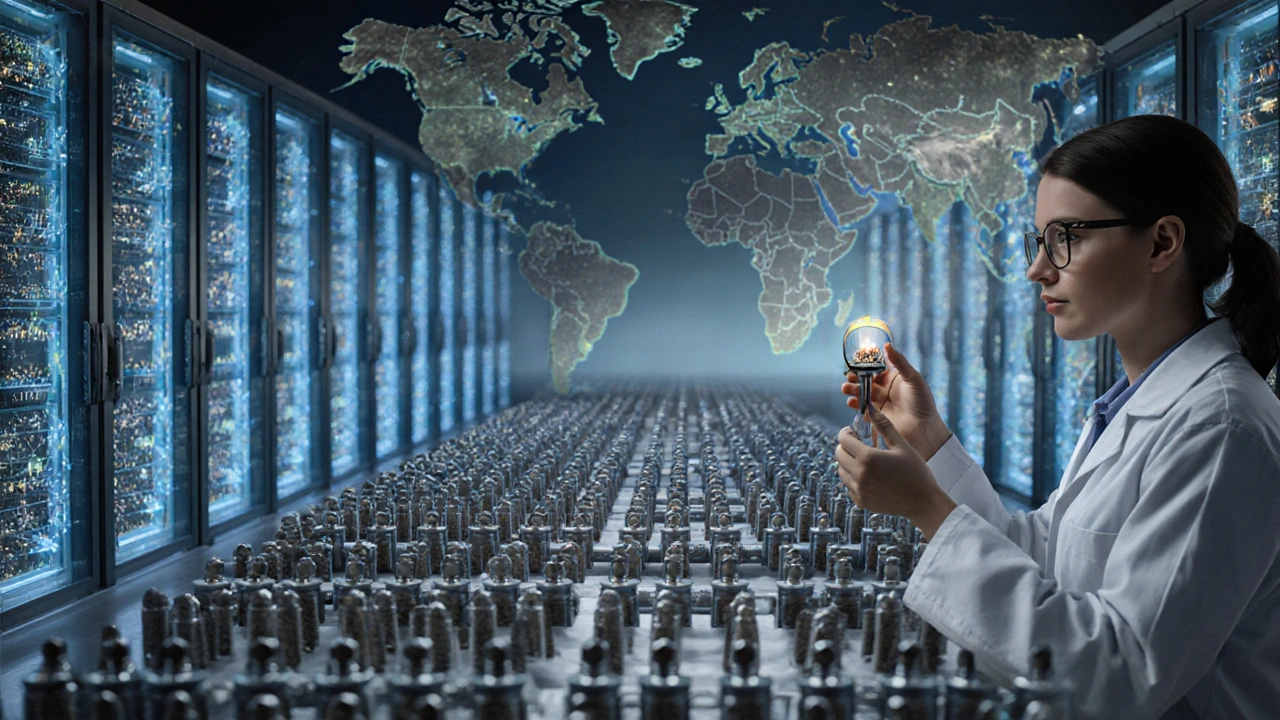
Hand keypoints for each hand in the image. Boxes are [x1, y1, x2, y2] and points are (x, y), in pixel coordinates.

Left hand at [835, 406, 956, 540]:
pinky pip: (848, 485)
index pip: (843, 439)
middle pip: (838, 454)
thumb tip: (870, 408)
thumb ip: (884, 426)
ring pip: (841, 470)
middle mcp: (859, 474)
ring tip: (866, 460)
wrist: (923, 502)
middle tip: (860, 445)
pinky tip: (870, 475)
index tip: (855, 432)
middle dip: (846, 446)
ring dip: (848, 462)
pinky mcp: (861, 501)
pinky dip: (854, 478)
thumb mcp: (902, 445)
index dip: (847, 432)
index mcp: (868, 458)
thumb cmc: (916, 471)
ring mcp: (858, 490)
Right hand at [843, 343, 951, 460]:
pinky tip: (852, 401)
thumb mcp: (913, 378)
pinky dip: (854, 403)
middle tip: (850, 376)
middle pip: (865, 380)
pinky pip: (861, 408)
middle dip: (855, 377)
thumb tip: (887, 345)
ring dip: (852, 389)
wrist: (924, 428)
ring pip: (861, 392)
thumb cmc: (922, 402)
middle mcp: (884, 389)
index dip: (865, 365)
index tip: (856, 361)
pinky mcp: (875, 416)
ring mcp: (879, 402)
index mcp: (893, 378)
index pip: (875, 368)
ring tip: (846, 388)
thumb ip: (899, 362)